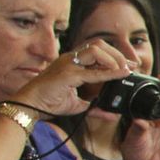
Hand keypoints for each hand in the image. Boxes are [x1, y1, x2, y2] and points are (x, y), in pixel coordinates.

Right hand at [13, 41, 132, 118]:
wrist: (29, 105)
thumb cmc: (48, 102)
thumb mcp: (77, 105)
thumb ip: (93, 107)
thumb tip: (110, 114)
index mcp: (73, 62)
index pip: (97, 50)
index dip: (116, 56)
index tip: (131, 65)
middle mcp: (70, 59)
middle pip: (99, 44)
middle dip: (118, 54)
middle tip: (130, 67)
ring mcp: (68, 64)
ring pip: (96, 49)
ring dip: (114, 59)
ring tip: (124, 70)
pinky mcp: (67, 74)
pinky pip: (92, 71)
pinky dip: (109, 73)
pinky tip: (120, 75)